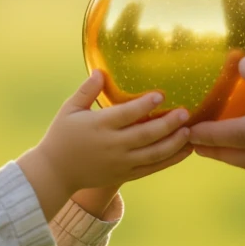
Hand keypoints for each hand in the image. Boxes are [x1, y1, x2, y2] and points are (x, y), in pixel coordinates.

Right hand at [18, 71, 193, 218]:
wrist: (55, 172)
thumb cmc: (61, 136)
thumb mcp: (69, 110)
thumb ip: (86, 91)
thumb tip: (99, 71)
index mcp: (99, 126)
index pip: (126, 114)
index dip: (144, 105)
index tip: (161, 95)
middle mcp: (112, 145)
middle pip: (145, 135)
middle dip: (168, 124)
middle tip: (185, 113)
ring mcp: (120, 162)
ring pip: (152, 154)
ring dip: (174, 143)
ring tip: (189, 131)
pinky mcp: (124, 174)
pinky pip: (151, 168)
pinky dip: (170, 160)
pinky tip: (185, 150)